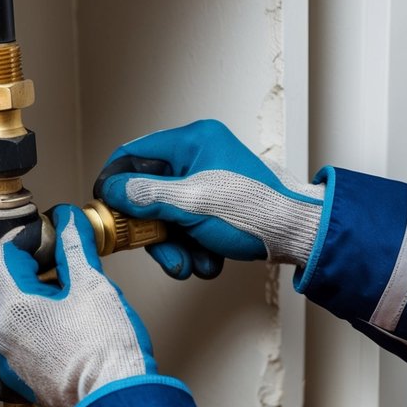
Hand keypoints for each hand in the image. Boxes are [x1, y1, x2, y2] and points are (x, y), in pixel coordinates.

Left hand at [0, 204, 157, 406]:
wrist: (116, 401)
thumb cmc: (106, 350)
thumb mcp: (93, 284)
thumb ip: (75, 246)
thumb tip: (68, 220)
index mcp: (13, 308)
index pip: (0, 256)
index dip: (23, 238)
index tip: (46, 233)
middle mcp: (2, 335)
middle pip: (0, 284)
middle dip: (25, 266)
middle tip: (57, 259)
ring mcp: (10, 359)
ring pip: (8, 313)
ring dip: (30, 296)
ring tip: (66, 293)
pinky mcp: (24, 377)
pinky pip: (19, 340)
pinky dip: (34, 324)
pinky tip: (64, 324)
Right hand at [94, 119, 324, 279]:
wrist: (299, 235)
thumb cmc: (256, 211)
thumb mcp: (191, 203)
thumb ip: (147, 196)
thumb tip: (114, 190)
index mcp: (193, 142)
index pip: (135, 154)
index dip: (116, 183)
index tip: (107, 210)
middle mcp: (199, 157)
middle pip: (151, 195)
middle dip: (155, 232)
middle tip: (162, 252)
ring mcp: (209, 184)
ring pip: (170, 218)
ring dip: (176, 248)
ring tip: (192, 264)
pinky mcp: (218, 208)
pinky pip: (191, 229)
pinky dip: (195, 250)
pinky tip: (209, 262)